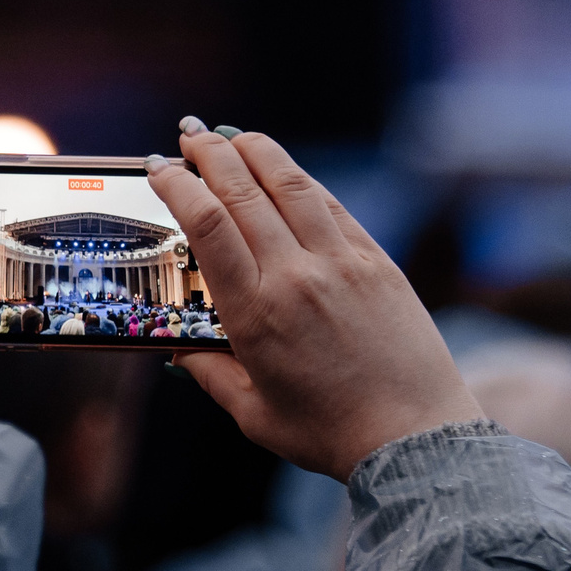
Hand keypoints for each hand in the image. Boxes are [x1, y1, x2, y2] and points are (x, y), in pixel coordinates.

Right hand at [147, 120, 481, 481]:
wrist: (412, 436)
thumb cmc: (329, 432)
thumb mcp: (252, 413)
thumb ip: (209, 374)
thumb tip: (177, 351)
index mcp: (256, 313)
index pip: (207, 225)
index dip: (178, 186)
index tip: (159, 168)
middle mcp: (297, 275)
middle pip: (244, 191)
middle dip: (208, 154)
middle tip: (186, 135)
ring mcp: (342, 262)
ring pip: (291, 184)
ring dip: (255, 151)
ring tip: (229, 136)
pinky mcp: (377, 261)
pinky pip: (331, 206)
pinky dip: (301, 179)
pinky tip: (283, 170)